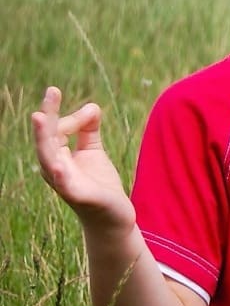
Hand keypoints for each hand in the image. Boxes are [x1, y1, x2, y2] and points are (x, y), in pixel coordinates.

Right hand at [31, 86, 133, 228]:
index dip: (72, 118)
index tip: (91, 114)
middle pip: (45, 138)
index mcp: (55, 155)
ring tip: (39, 117)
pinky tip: (59, 165)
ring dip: (44, 137)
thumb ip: (89, 128)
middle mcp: (53, 167)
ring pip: (49, 156)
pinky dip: (60, 174)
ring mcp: (63, 182)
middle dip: (47, 114)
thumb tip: (91, 106)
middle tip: (52, 90)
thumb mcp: (93, 151)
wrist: (113, 216)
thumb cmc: (98, 183)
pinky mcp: (78, 196)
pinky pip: (65, 184)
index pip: (54, 128)